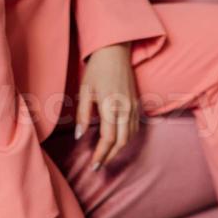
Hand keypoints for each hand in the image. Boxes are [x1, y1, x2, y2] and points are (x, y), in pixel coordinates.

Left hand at [76, 43, 139, 169]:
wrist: (115, 51)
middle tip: (98, 166)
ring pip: (130, 137)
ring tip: (106, 157)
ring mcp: (133, 107)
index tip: (93, 166)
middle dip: (110, 156)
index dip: (101, 155)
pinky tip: (117, 143)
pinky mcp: (137, 104)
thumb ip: (83, 115)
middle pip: (121, 142)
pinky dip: (126, 139)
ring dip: (118, 150)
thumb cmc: (97, 70)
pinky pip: (134, 128)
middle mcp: (125, 109)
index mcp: (111, 106)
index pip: (108, 138)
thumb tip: (80, 136)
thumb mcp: (84, 91)